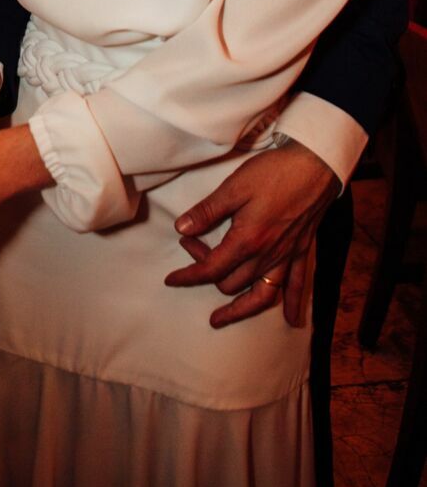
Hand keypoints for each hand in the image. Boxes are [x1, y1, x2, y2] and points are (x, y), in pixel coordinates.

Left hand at [164, 141, 339, 327]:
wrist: (315, 166)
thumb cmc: (274, 173)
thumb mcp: (234, 187)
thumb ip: (207, 211)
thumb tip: (182, 228)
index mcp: (247, 241)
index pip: (210, 269)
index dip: (188, 276)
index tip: (171, 279)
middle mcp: (267, 256)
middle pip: (231, 282)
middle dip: (207, 273)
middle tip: (192, 248)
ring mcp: (286, 256)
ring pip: (261, 295)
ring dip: (240, 309)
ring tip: (222, 318)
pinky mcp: (301, 251)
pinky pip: (297, 285)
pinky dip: (292, 304)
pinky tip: (291, 320)